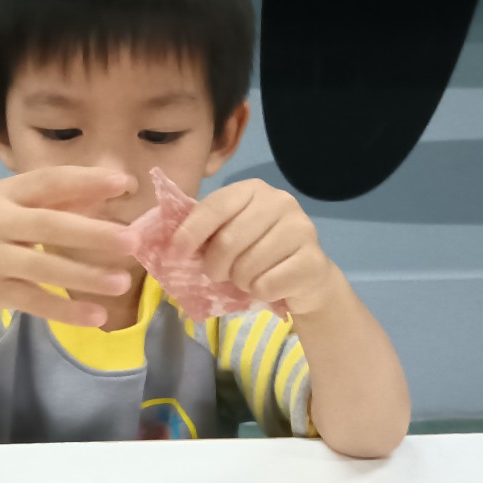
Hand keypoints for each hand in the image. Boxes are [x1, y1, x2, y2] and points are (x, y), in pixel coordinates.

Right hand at [0, 166, 138, 327]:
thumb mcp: (9, 204)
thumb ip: (56, 198)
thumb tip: (111, 190)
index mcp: (4, 193)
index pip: (49, 182)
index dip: (86, 181)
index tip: (125, 184)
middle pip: (49, 226)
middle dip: (92, 233)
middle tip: (133, 240)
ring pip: (44, 269)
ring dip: (85, 277)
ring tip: (122, 282)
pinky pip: (35, 303)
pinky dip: (65, 311)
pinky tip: (96, 316)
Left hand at [171, 179, 335, 314]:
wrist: (307, 278)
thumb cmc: (258, 254)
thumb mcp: (230, 235)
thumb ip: (205, 233)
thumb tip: (169, 245)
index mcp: (254, 190)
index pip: (216, 206)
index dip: (191, 231)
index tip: (177, 252)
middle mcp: (281, 202)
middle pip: (228, 240)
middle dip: (215, 266)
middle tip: (218, 274)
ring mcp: (302, 229)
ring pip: (247, 267)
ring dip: (240, 282)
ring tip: (249, 278)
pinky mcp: (313, 260)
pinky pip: (267, 285)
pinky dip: (260, 293)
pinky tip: (270, 286)